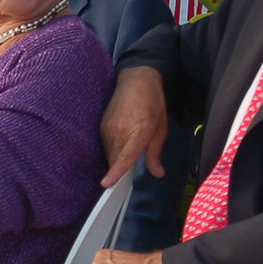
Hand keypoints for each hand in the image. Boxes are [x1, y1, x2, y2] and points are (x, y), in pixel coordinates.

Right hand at [101, 67, 167, 186]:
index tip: (106, 183)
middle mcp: (120, 131)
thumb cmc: (152, 102)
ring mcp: (108, 128)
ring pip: (110, 154)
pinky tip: (123, 138)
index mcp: (139, 131)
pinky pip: (106, 146)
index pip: (124, 156)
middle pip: (115, 160)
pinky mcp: (102, 126)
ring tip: (130, 142)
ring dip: (118, 158)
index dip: (115, 171)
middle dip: (121, 167)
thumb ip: (155, 152)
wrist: (136, 80)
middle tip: (133, 163)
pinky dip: (114, 149)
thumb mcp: (160, 128)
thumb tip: (157, 173)